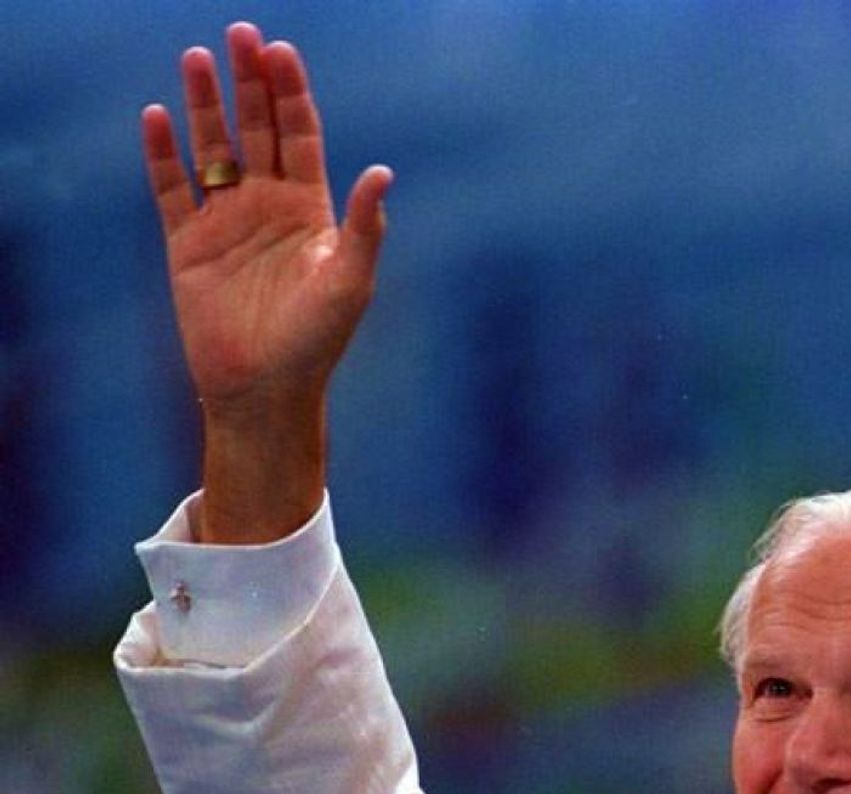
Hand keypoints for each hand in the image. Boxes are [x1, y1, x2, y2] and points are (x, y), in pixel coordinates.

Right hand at [142, 22, 390, 540]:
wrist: (264, 391)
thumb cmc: (315, 343)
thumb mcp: (349, 282)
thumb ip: (364, 226)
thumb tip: (383, 172)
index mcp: (311, 212)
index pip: (300, 137)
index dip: (290, 93)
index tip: (280, 51)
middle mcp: (268, 209)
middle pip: (257, 130)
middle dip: (249, 82)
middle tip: (240, 34)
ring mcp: (227, 223)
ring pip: (212, 149)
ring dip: (204, 104)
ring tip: (195, 56)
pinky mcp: (187, 245)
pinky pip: (172, 189)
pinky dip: (163, 154)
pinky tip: (157, 117)